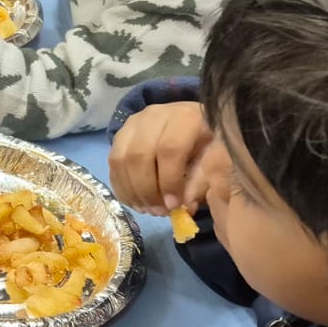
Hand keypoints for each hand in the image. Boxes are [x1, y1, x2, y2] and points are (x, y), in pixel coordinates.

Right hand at [108, 101, 213, 215]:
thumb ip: (200, 183)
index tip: (174, 206)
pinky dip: (121, 186)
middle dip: (146, 190)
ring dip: (131, 190)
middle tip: (157, 212)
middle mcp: (155, 115)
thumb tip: (184, 207)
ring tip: (146, 209)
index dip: (169, 181)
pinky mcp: (121, 133)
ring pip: (120, 158)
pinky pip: (112, 162)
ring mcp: (134, 123)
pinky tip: (134, 201)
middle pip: (139, 154)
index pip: (169, 149)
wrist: (193, 122)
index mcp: (185, 117)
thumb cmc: (207, 143)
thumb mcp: (214, 160)